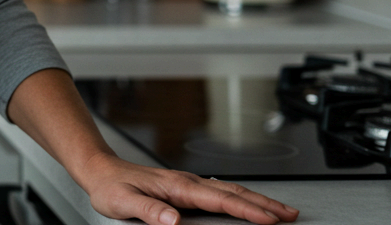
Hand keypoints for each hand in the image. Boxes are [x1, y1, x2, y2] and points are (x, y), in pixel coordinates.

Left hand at [79, 152, 298, 224]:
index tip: (269, 219)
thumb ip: (149, 210)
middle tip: (291, 214)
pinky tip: (248, 204)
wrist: (99, 170)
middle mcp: (186, 183)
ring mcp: (187, 185)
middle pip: (233, 193)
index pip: (219, 200)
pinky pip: (220, 194)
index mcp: (177, 186)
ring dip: (257, 200)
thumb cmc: (110, 186)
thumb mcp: (124, 202)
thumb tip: (173, 221)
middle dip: (264, 203)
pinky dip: (240, 199)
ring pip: (230, 192)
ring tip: (280, 210)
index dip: (246, 210)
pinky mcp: (184, 188)